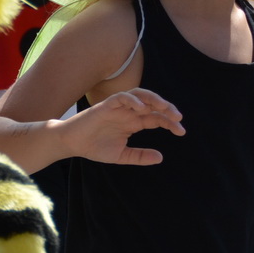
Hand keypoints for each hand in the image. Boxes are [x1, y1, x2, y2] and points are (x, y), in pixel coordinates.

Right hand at [61, 88, 184, 165]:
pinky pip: (122, 97)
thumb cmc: (94, 147)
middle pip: (152, 104)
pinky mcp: (106, 105)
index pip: (156, 118)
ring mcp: (118, 107)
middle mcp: (128, 113)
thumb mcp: (121, 155)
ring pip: (140, 95)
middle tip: (178, 118)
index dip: (170, 123)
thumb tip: (161, 157)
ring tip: (165, 108)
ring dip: (154, 99)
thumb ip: (140, 156)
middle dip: (167, 109)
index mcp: (133, 123)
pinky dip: (133, 100)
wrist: (72, 143)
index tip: (181, 132)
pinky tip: (142, 109)